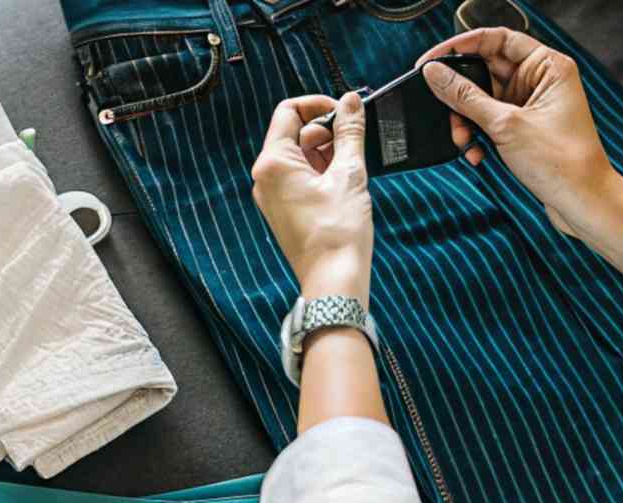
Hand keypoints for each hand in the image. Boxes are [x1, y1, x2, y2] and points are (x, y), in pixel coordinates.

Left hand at [250, 93, 372, 307]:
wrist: (334, 281)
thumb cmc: (338, 232)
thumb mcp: (349, 173)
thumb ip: (349, 132)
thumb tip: (351, 101)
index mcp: (273, 163)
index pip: (289, 111)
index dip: (319, 105)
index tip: (346, 111)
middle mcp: (266, 177)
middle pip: (295, 133)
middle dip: (327, 130)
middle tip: (357, 139)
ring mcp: (273, 195)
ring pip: (300, 156)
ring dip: (328, 151)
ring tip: (354, 166)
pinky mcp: (285, 209)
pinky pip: (301, 177)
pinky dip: (323, 171)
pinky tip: (346, 181)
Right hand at [417, 27, 622, 239]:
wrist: (582, 202)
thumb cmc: (563, 162)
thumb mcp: (506, 125)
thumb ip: (466, 97)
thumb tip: (436, 73)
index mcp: (547, 66)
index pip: (497, 39)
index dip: (462, 46)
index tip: (433, 60)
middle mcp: (541, 80)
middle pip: (485, 70)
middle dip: (461, 93)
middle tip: (442, 106)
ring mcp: (532, 104)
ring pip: (483, 99)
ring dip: (466, 119)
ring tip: (463, 139)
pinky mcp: (524, 127)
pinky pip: (489, 121)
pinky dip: (478, 134)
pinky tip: (476, 152)